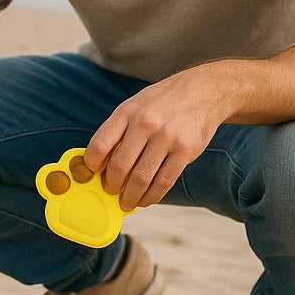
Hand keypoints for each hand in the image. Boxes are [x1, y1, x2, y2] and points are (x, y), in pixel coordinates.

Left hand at [83, 66, 228, 210]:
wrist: (202, 91)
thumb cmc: (161, 102)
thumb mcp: (134, 106)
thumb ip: (117, 130)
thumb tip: (100, 163)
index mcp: (126, 112)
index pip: (99, 145)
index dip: (92, 166)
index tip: (92, 175)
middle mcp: (145, 124)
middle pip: (120, 166)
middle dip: (111, 186)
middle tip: (111, 192)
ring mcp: (166, 137)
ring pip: (141, 178)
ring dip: (131, 197)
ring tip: (126, 202)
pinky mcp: (185, 150)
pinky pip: (164, 181)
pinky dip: (152, 196)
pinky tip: (145, 200)